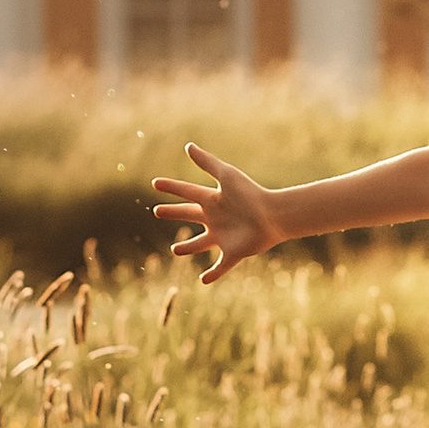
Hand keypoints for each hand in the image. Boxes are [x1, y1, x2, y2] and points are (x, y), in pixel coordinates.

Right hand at [150, 141, 279, 282]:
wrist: (273, 215)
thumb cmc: (250, 194)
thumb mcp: (226, 175)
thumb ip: (207, 163)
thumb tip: (188, 146)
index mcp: (212, 200)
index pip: (186, 192)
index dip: (170, 187)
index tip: (155, 183)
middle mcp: (215, 219)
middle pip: (189, 215)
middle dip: (173, 213)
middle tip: (158, 211)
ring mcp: (223, 237)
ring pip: (200, 244)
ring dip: (188, 248)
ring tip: (175, 251)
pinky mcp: (232, 253)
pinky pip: (221, 266)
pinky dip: (213, 274)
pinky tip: (204, 281)